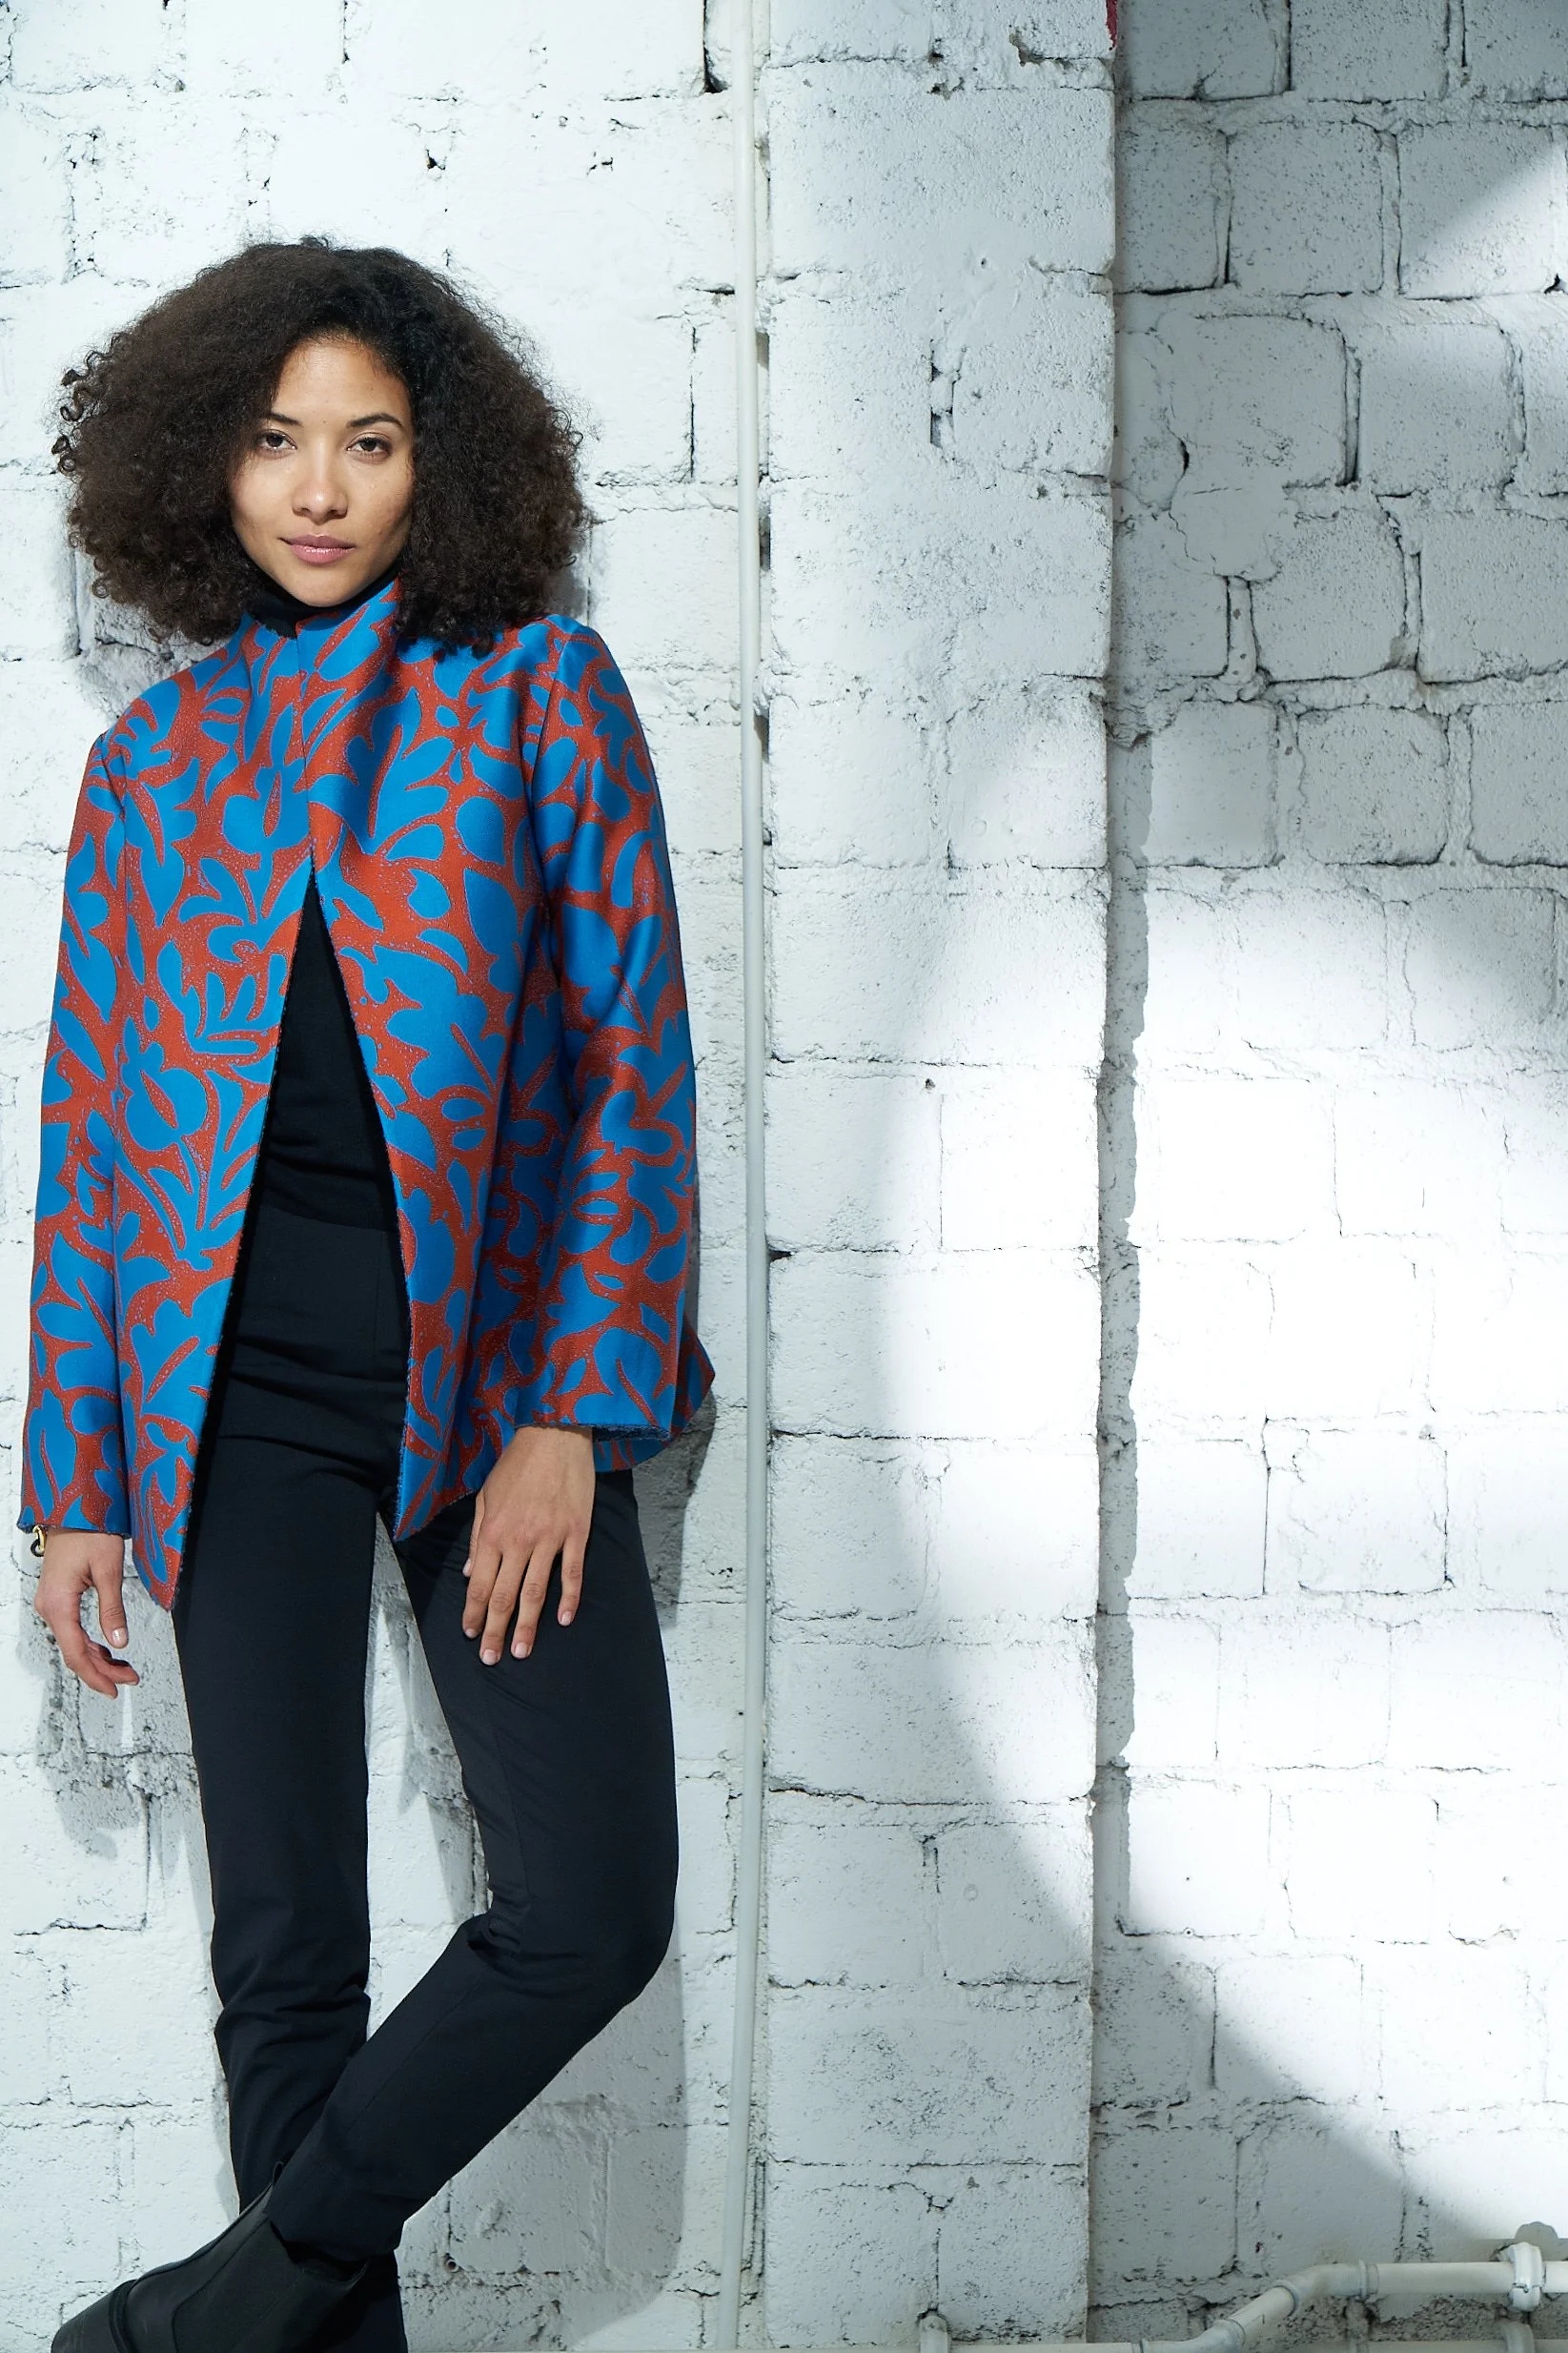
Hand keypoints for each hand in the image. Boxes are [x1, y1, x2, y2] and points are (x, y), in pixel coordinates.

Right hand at [33, 1531, 138, 1697]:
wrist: (73, 1508)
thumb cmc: (90, 1531)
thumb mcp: (109, 1570)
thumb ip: (113, 1609)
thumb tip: (119, 1643)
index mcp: (59, 1605)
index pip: (76, 1653)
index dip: (97, 1675)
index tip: (116, 1688)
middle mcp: (49, 1607)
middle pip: (74, 1652)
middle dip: (102, 1670)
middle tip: (129, 1679)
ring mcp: (51, 1603)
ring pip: (74, 1642)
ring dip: (98, 1658)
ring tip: (124, 1668)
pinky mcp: (58, 1598)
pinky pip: (73, 1629)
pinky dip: (91, 1642)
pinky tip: (108, 1649)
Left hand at [463, 1426, 594, 1663]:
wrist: (554, 1435)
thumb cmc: (517, 1464)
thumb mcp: (486, 1496)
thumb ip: (478, 1536)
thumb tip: (471, 1571)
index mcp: (494, 1532)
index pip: (480, 1583)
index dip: (473, 1612)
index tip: (470, 1634)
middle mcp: (519, 1540)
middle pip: (505, 1595)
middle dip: (495, 1630)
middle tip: (491, 1658)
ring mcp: (550, 1539)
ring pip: (535, 1591)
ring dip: (527, 1625)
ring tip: (521, 1651)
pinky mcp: (576, 1533)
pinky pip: (571, 1573)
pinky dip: (568, 1599)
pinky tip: (562, 1620)